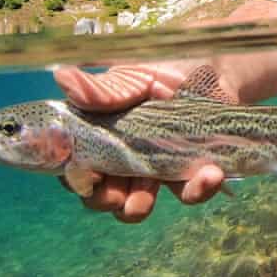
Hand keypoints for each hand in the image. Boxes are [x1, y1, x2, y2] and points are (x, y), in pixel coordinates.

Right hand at [53, 62, 226, 221]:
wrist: (214, 71)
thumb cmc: (166, 70)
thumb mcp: (132, 77)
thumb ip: (101, 88)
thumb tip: (62, 77)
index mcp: (99, 133)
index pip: (73, 162)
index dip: (72, 173)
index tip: (81, 172)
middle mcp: (121, 156)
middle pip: (99, 193)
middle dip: (103, 200)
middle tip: (114, 195)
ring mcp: (153, 168)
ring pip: (137, 204)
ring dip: (138, 206)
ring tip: (148, 195)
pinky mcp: (188, 172)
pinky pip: (189, 192)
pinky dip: (198, 189)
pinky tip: (210, 174)